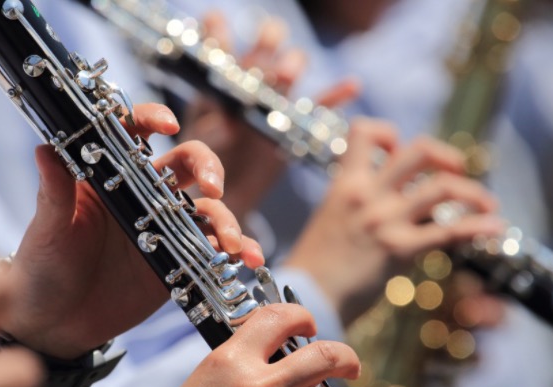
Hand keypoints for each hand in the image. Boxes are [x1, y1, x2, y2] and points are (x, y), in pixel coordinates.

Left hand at [0, 103, 262, 358]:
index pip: (133, 133)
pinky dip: (237, 250)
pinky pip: (214, 249)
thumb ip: (53, 192)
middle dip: (208, 166)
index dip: (152, 118)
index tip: (167, 124)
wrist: (55, 326)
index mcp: (107, 177)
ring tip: (230, 243)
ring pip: (208, 207)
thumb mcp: (47, 231)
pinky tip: (247, 259)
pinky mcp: (179, 261)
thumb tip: (44, 149)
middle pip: (186, 163)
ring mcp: (164, 228)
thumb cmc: (42, 271)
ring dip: (227, 218)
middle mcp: (141, 195)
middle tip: (213, 186)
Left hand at [182, 12, 358, 218]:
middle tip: (262, 58)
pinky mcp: (295, 122)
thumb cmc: (204, 161)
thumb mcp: (200, 140)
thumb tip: (230, 123)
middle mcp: (251, 78)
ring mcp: (276, 98)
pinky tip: (352, 86)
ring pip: (293, 65)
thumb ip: (212, 127)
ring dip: (292, 64)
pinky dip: (337, 95)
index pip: (221, 39)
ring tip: (286, 76)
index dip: (220, 31)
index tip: (218, 39)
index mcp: (221, 76)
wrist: (224, 191)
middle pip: (267, 42)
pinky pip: (321, 105)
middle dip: (267, 42)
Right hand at [284, 118, 504, 326]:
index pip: (365, 131)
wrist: (305, 298)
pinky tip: (496, 228)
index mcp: (345, 184)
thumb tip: (386, 205)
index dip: (388, 133)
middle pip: (418, 151)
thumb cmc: (315, 267)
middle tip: (456, 173)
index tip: (397, 148)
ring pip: (442, 187)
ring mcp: (385, 220)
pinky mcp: (399, 249)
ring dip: (473, 193)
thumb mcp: (329, 220)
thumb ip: (356, 205)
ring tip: (487, 203)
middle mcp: (367, 195)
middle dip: (446, 157)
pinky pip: (450, 231)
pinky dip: (479, 226)